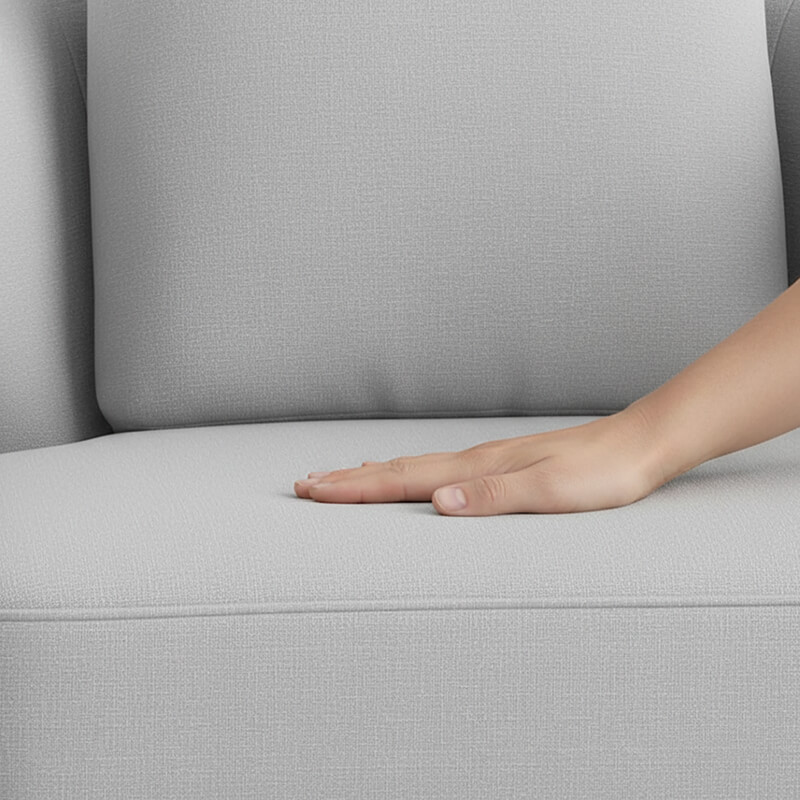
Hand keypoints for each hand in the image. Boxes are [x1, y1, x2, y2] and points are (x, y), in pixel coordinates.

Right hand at [294, 407, 665, 515]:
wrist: (640, 443)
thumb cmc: (603, 473)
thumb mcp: (552, 493)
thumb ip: (493, 498)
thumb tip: (437, 503)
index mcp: (478, 469)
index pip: (403, 479)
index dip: (355, 488)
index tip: (312, 490)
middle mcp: (475, 460)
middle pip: (398, 469)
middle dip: (349, 480)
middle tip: (306, 484)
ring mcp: (487, 459)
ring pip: (415, 467)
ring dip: (373, 474)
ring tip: (342, 477)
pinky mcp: (504, 464)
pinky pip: (439, 468)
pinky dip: (409, 472)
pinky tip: (414, 475)